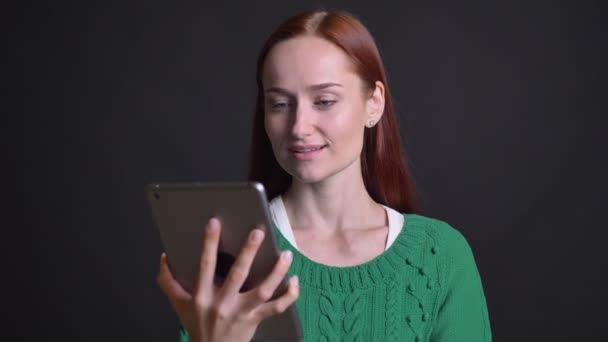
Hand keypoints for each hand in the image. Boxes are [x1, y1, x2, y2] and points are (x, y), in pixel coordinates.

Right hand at [157, 217, 298, 341]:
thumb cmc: (196, 324)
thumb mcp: (178, 303)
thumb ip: (168, 281)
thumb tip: (164, 257)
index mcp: (202, 296)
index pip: (205, 266)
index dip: (208, 244)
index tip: (214, 222)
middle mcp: (222, 304)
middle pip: (237, 275)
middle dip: (248, 253)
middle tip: (257, 232)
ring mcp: (241, 312)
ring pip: (263, 290)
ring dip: (276, 272)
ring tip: (286, 254)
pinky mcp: (256, 319)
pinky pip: (277, 307)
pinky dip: (289, 295)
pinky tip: (295, 279)